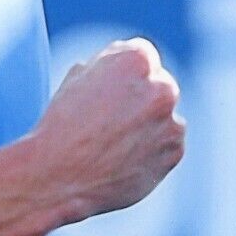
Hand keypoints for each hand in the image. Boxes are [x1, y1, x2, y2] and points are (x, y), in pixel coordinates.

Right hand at [32, 39, 184, 222]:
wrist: (60, 180)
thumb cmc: (61, 129)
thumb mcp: (76, 79)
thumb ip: (108, 66)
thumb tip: (121, 69)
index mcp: (136, 60)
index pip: (141, 55)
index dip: (122, 74)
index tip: (110, 90)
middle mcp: (162, 86)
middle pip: (158, 83)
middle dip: (140, 97)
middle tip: (111, 120)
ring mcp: (171, 121)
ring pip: (164, 116)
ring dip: (148, 124)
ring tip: (113, 144)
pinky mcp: (175, 151)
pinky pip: (167, 144)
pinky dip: (152, 150)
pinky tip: (124, 159)